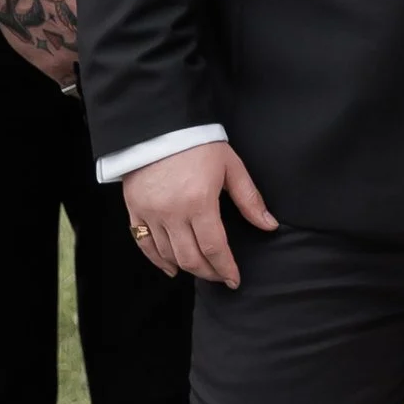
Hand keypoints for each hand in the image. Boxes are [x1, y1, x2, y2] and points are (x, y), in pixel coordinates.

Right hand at [121, 143, 277, 289]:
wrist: (159, 124)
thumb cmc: (197, 142)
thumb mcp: (231, 167)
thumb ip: (249, 200)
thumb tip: (269, 225)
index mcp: (199, 202)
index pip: (215, 248)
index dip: (226, 268)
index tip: (234, 279)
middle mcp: (172, 212)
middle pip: (191, 258)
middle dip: (209, 273)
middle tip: (220, 276)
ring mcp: (150, 212)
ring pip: (168, 254)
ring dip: (187, 267)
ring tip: (202, 269)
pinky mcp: (134, 209)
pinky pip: (144, 244)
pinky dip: (158, 260)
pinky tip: (171, 268)